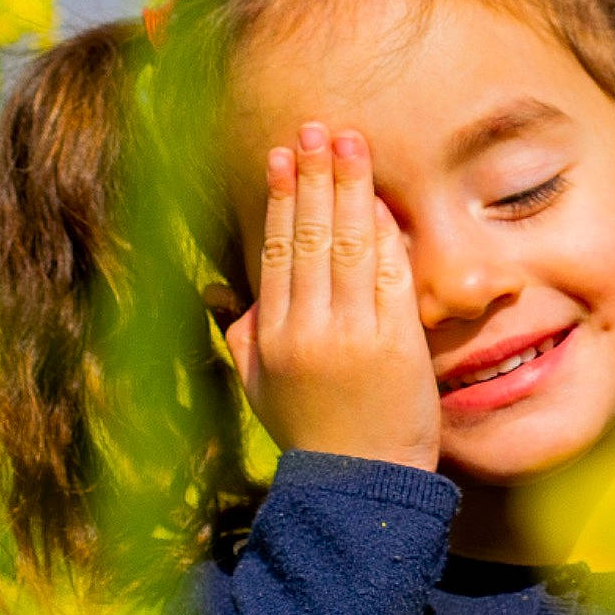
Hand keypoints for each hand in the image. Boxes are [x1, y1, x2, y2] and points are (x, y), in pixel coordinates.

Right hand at [218, 123, 440, 471]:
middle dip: (314, 177)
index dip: (280, 200)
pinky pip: (391, 276)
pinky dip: (387, 235)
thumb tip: (216, 290)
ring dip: (350, 188)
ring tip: (349, 144)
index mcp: (274, 337)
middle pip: (311, 237)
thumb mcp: (260, 388)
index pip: (276, 252)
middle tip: (316, 130)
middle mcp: (310, 330)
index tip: (282, 157)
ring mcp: (355, 335)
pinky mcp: (398, 344)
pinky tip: (383, 200)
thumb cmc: (311, 434)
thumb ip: (241, 336)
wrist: (362, 485)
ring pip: (350, 246)